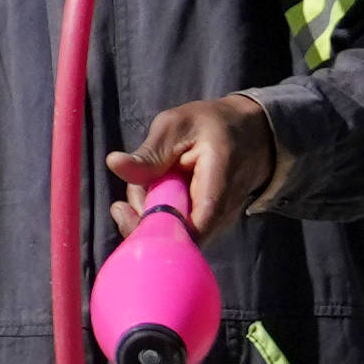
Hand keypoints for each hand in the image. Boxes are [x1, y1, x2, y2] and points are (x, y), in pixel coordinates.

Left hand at [118, 93, 291, 229]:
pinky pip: (177, 229)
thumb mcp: (177, 126)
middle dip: (141, 221)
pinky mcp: (205, 224)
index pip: (189, 229)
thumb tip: (113, 163)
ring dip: (147, 218)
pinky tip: (148, 195)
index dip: (153, 229)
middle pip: (176, 238)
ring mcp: (215, 223)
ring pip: (173, 235)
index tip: (123, 209)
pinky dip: (156, 216)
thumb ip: (149, 152)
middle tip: (121, 203)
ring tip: (141, 189)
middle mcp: (221, 214)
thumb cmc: (211, 126)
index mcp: (217, 186)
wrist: (250, 133)